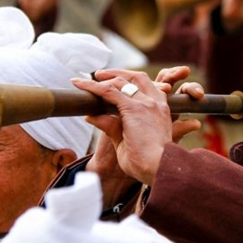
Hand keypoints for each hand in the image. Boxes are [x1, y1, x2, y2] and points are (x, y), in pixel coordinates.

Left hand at [73, 69, 182, 185]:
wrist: (160, 169)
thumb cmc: (148, 164)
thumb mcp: (127, 141)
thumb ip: (111, 127)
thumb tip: (89, 116)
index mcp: (161, 111)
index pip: (146, 88)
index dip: (129, 83)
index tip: (115, 83)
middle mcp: (155, 102)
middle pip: (137, 78)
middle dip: (118, 73)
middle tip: (100, 75)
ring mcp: (145, 104)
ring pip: (120, 82)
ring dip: (103, 78)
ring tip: (86, 80)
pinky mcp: (133, 108)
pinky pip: (109, 92)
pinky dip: (93, 87)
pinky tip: (81, 85)